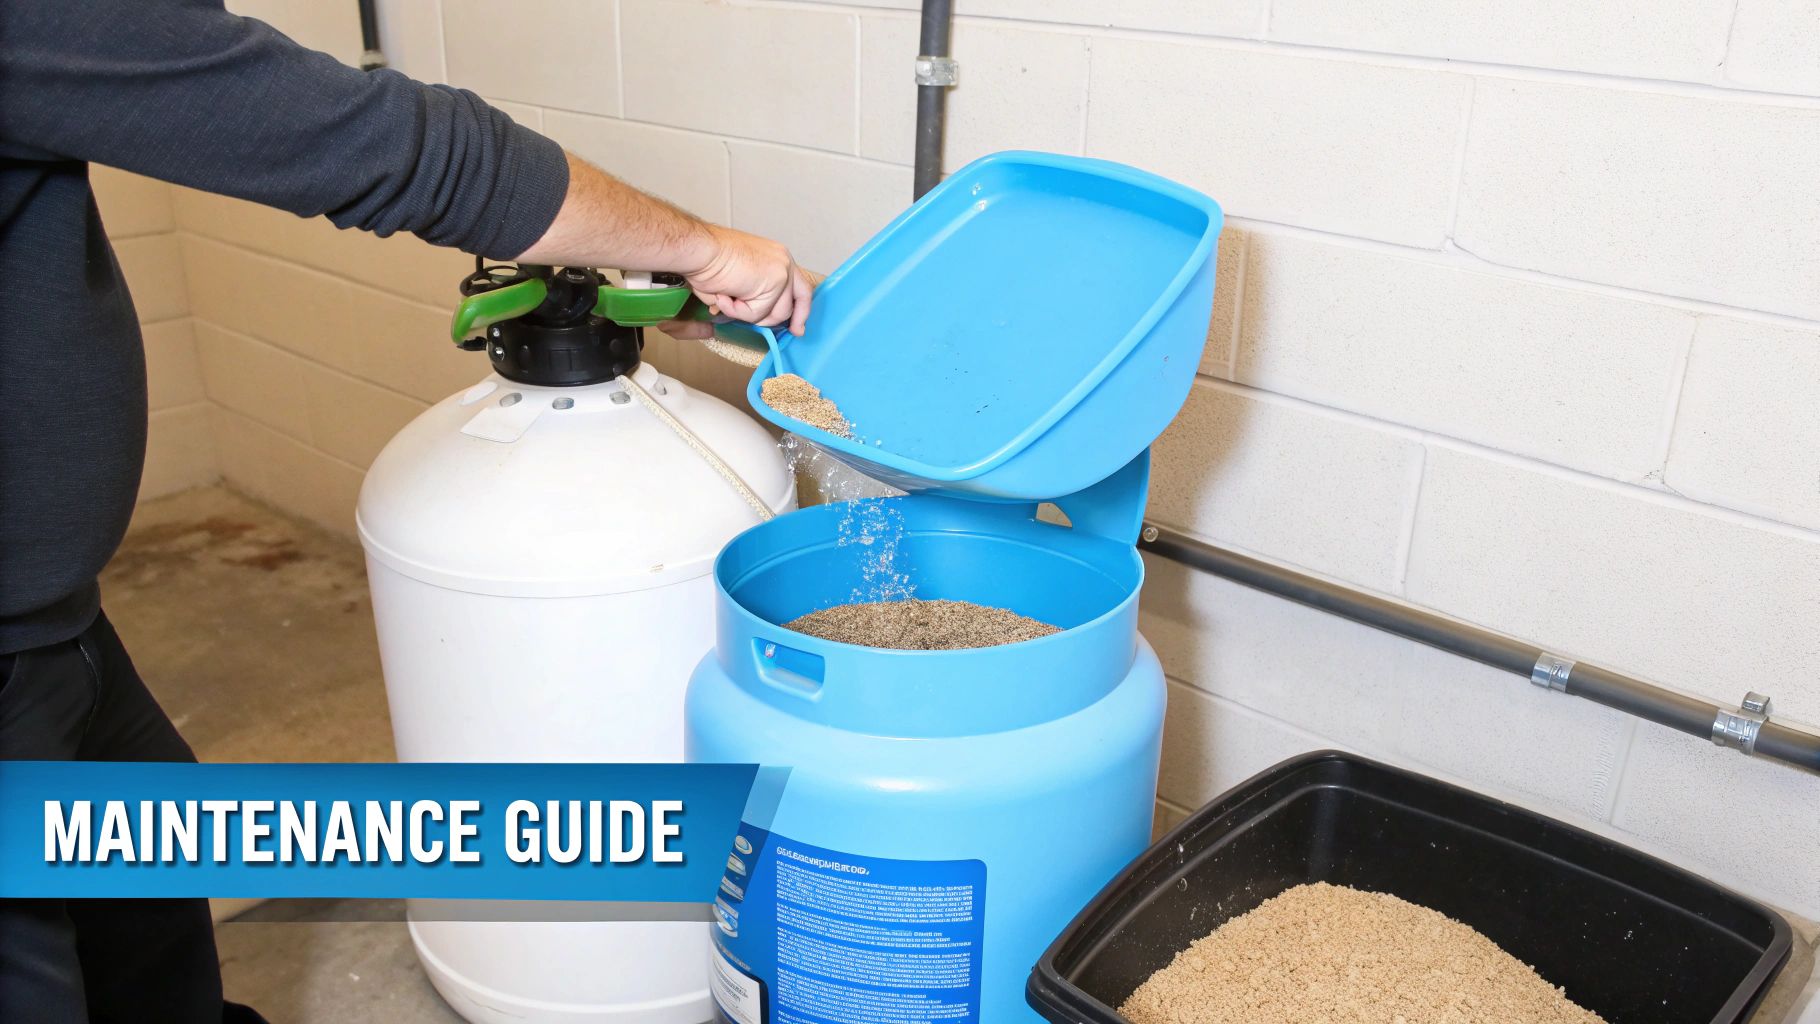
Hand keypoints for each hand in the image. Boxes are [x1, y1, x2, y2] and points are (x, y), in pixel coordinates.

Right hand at [682, 226, 813, 335]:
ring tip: (728, 296)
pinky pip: (757, 314)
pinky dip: (736, 311)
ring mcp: (782, 272)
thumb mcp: (741, 281)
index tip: (797, 328)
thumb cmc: (709, 261)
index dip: (801, 310)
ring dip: (747, 313)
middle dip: (782, 319)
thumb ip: (754, 296)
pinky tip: (724, 295)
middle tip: (772, 326)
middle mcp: (784, 261)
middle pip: (796, 302)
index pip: (800, 288)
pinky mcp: (775, 282)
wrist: (701, 250)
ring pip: (775, 314)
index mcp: (777, 257)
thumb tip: (754, 316)